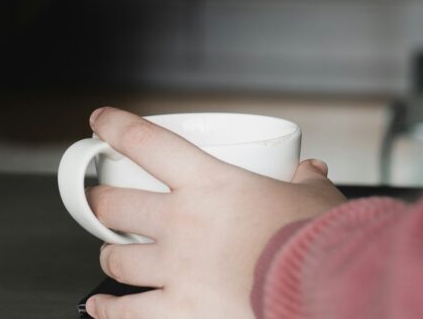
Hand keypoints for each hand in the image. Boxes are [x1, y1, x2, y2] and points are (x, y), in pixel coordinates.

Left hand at [85, 107, 345, 318]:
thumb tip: (309, 172)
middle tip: (100, 200)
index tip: (100, 123)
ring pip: (116, 258)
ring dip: (109, 255)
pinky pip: (127, 313)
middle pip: (115, 204)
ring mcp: (175, 268)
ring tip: (110, 253)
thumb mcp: (313, 198)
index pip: (145, 142)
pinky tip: (100, 307)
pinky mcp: (178, 311)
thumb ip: (305, 182)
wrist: (322, 290)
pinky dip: (108, 310)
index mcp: (208, 182)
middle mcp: (181, 222)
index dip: (114, 127)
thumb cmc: (316, 242)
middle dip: (101, 201)